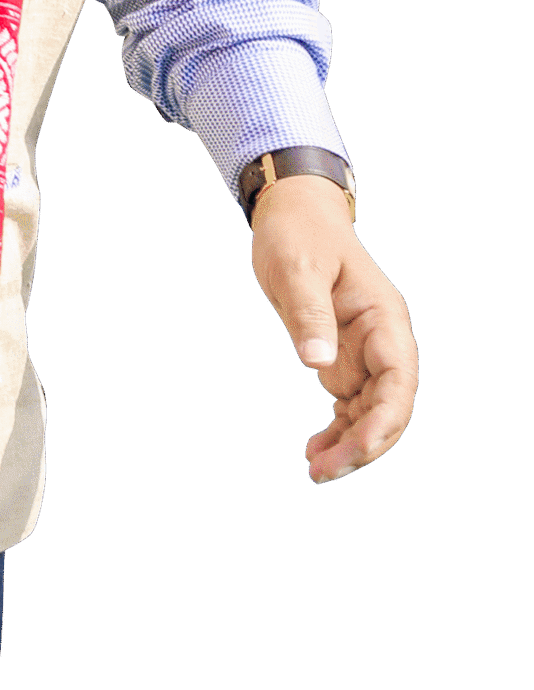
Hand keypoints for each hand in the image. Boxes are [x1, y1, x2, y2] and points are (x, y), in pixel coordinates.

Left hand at [249, 175, 417, 482]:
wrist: (292, 216)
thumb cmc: (297, 234)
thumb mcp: (297, 267)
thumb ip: (309, 313)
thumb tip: (318, 365)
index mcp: (383, 318)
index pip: (399, 380)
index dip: (384, 420)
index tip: (356, 448)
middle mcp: (382, 340)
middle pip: (389, 407)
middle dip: (364, 445)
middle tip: (323, 473)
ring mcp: (365, 353)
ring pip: (371, 414)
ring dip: (349, 445)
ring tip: (316, 470)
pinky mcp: (344, 360)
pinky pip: (351, 407)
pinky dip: (338, 431)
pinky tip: (315, 451)